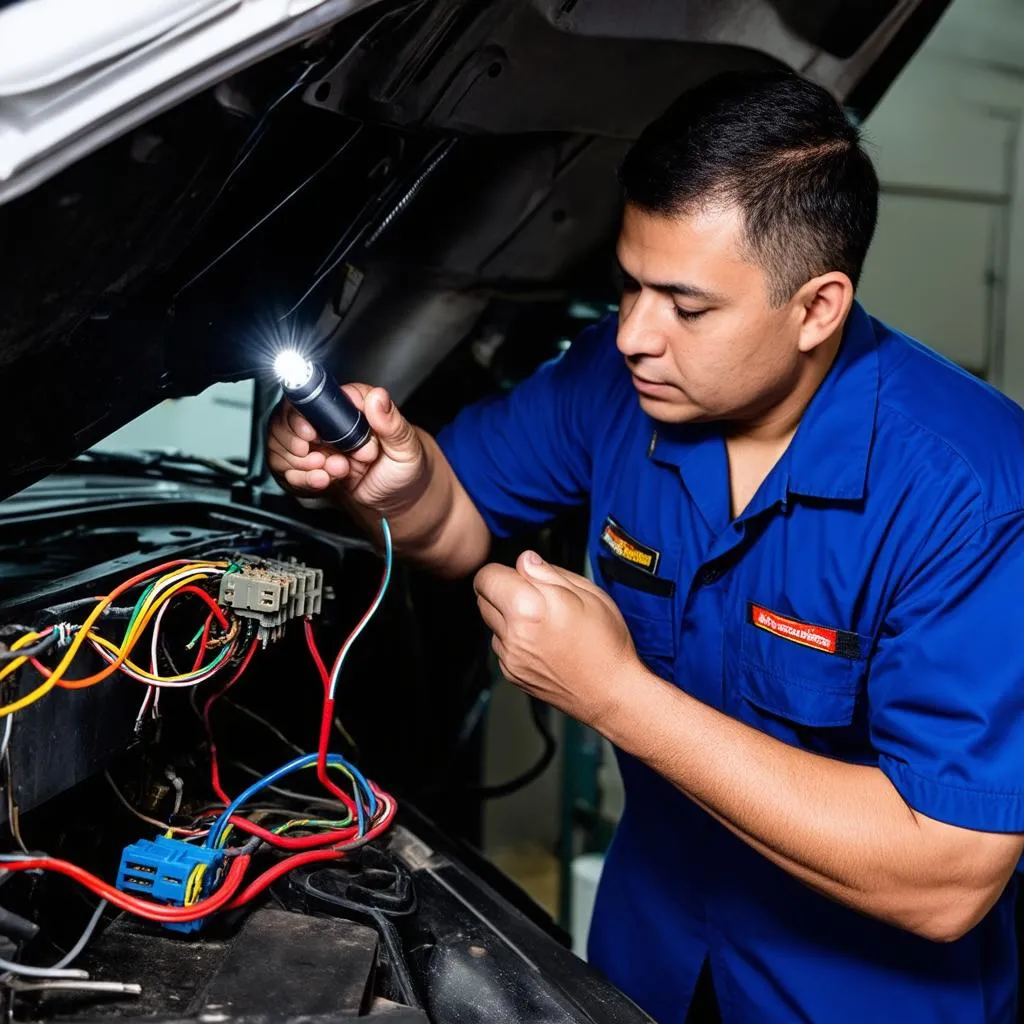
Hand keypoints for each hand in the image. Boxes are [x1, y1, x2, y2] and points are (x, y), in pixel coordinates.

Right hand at [267, 383, 427, 513]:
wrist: (399, 499)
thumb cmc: (406, 469)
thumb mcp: (407, 448)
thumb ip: (393, 424)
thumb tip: (378, 397)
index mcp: (355, 404)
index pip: (319, 395)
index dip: (309, 416)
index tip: (312, 435)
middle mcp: (332, 418)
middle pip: (290, 416)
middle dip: (301, 444)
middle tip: (325, 459)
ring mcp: (318, 440)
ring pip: (283, 441)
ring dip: (303, 463)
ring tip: (335, 471)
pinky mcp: (311, 461)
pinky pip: (287, 466)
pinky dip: (301, 477)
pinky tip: (324, 480)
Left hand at [474, 550, 640, 728]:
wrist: (611, 691)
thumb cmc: (606, 643)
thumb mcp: (587, 593)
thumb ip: (548, 572)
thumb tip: (525, 560)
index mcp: (528, 607)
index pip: (487, 576)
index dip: (502, 571)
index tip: (517, 574)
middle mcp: (513, 633)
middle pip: (483, 598)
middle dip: (501, 591)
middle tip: (532, 595)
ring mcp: (510, 656)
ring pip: (491, 623)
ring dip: (507, 616)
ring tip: (541, 621)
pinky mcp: (512, 673)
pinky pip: (501, 646)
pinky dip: (514, 639)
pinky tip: (541, 641)